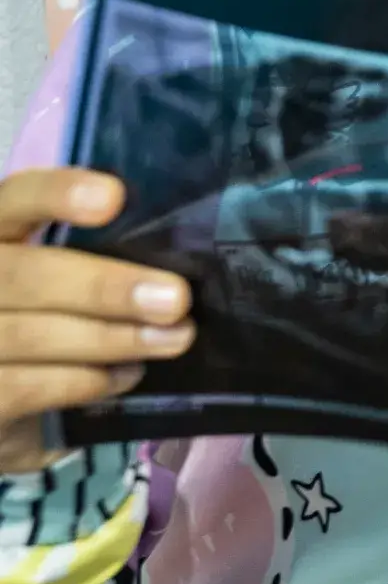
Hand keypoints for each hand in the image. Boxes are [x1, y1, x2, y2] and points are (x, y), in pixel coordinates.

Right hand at [0, 169, 191, 474]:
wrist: (7, 388)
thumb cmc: (50, 312)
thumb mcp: (68, 271)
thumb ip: (101, 254)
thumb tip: (175, 265)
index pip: (17, 198)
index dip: (57, 194)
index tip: (114, 198)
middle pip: (23, 275)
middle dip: (103, 288)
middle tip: (174, 300)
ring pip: (30, 335)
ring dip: (112, 339)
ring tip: (174, 339)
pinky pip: (24, 388)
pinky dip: (84, 382)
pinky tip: (127, 373)